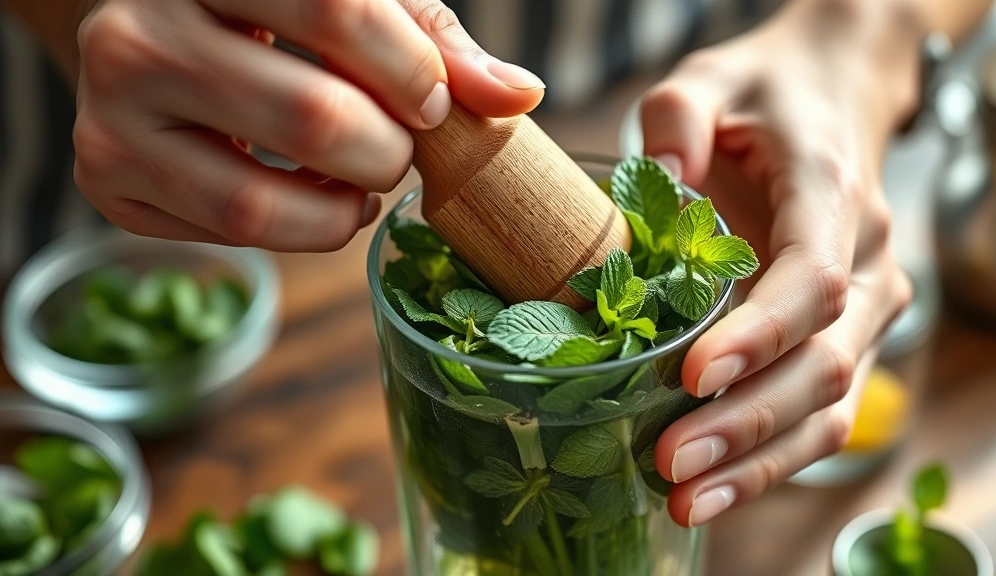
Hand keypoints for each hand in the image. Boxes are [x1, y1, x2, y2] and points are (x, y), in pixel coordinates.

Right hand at [72, 0, 544, 250]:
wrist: (160, 37)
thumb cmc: (275, 16)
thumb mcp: (355, 4)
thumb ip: (432, 43)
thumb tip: (520, 96)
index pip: (338, 10)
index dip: (412, 70)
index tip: (434, 100)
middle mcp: (136, 32)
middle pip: (312, 117)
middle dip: (388, 151)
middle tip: (400, 147)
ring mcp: (110, 114)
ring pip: (258, 203)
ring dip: (345, 208)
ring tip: (366, 184)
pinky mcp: (107, 180)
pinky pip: (230, 236)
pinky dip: (301, 229)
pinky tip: (316, 198)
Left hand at [642, 0, 920, 526]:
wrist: (831, 100)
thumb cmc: (764, 94)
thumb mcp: (709, 78)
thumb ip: (676, 118)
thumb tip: (653, 185)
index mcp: (831, 194)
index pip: (810, 279)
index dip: (759, 335)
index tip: (692, 374)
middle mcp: (865, 261)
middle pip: (823, 362)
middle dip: (747, 421)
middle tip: (671, 463)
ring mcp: (864, 307)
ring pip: (830, 404)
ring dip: (760, 461)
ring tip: (687, 499)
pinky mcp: (843, 337)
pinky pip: (820, 411)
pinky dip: (772, 458)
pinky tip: (713, 490)